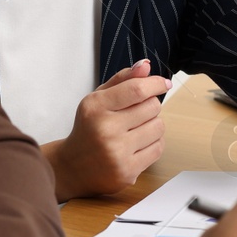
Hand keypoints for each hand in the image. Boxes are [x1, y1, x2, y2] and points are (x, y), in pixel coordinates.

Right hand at [42, 59, 168, 199]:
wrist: (73, 166)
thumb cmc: (89, 128)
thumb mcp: (98, 99)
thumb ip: (122, 80)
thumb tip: (145, 65)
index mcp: (96, 107)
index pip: (137, 90)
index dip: (155, 83)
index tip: (163, 83)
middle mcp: (105, 130)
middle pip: (152, 107)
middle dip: (149, 106)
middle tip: (136, 113)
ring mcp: (117, 153)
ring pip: (159, 127)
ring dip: (153, 125)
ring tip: (136, 129)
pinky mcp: (127, 171)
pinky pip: (158, 148)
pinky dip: (153, 143)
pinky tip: (138, 144)